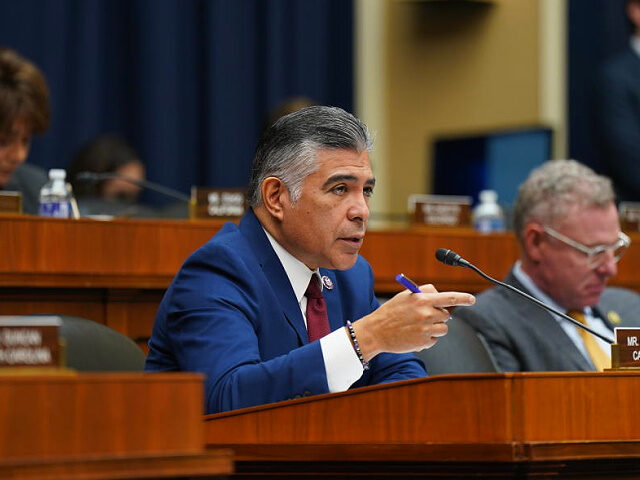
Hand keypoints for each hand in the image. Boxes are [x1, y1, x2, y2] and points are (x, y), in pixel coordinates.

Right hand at [352, 284, 474, 360]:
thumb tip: (441, 296)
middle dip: (438, 316)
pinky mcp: (424, 342)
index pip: (450, 297)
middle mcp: (426, 314)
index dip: (464, 298)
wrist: (376, 332)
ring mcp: (426, 329)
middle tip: (423, 317)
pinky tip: (413, 335)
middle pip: (446, 315)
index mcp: (422, 299)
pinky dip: (427, 338)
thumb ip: (424, 293)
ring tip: (418, 327)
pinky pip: (434, 339)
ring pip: (443, 328)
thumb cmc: (391, 312)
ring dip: (435, 328)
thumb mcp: (405, 296)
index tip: (472, 299)